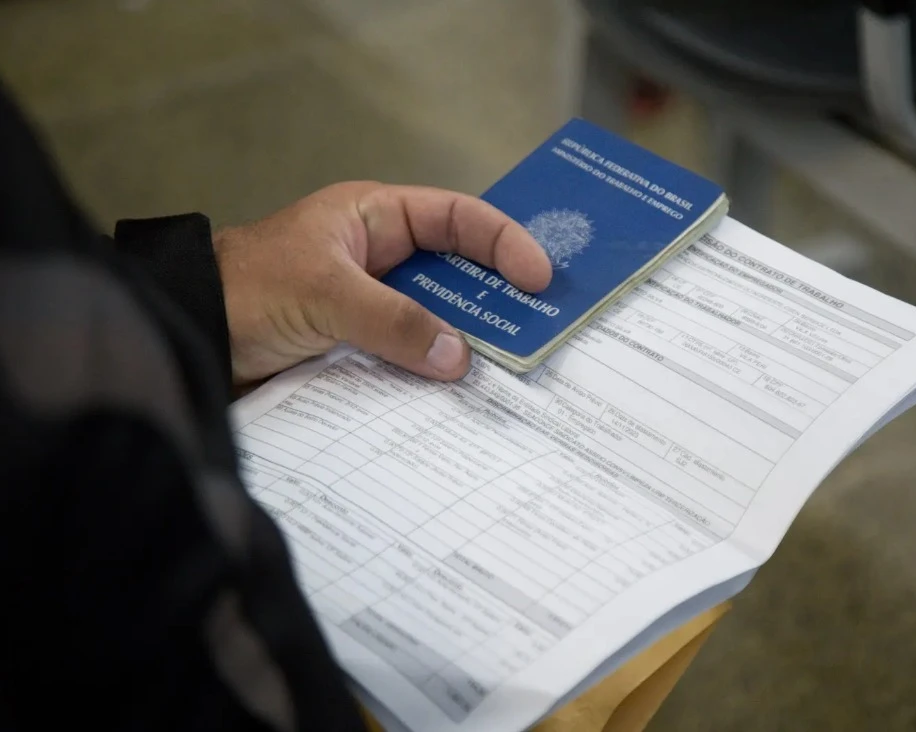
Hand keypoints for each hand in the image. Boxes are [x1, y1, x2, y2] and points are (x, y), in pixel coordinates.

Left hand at [213, 181, 551, 384]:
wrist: (185, 340)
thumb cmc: (242, 291)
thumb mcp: (323, 295)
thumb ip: (393, 321)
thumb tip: (460, 358)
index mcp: (372, 220)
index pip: (456, 218)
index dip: (503, 242)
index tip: (539, 278)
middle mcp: (379, 261)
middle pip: (456, 274)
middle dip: (498, 298)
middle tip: (543, 330)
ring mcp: (371, 308)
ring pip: (437, 322)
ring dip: (468, 344)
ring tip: (512, 370)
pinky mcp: (359, 350)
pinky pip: (410, 359)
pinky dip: (434, 375)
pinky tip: (459, 397)